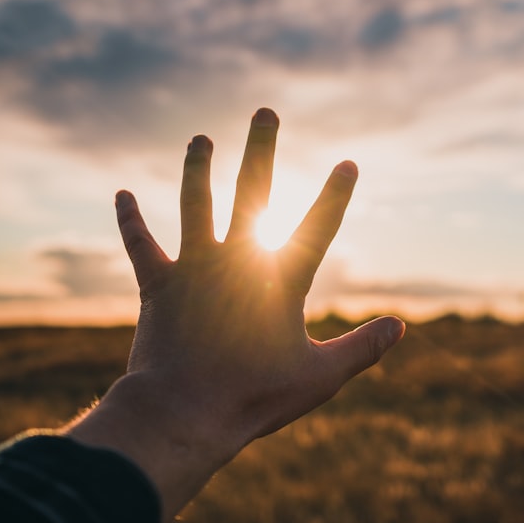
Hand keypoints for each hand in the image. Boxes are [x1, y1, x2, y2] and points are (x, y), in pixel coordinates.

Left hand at [65, 108, 404, 517]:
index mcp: (279, 280)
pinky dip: (131, 221)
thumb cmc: (255, 397)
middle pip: (253, 193)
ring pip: (196, 204)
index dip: (334, 196)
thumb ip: (362, 347)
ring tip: (201, 139)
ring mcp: (195, 269)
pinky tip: (122, 196)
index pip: (316, 228)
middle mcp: (237, 261)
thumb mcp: (320, 376)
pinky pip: (142, 245)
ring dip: (198, 169)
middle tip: (265, 112)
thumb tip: (401, 326)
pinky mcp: (158, 285)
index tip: (347, 162)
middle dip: (261, 150)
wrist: (185, 411)